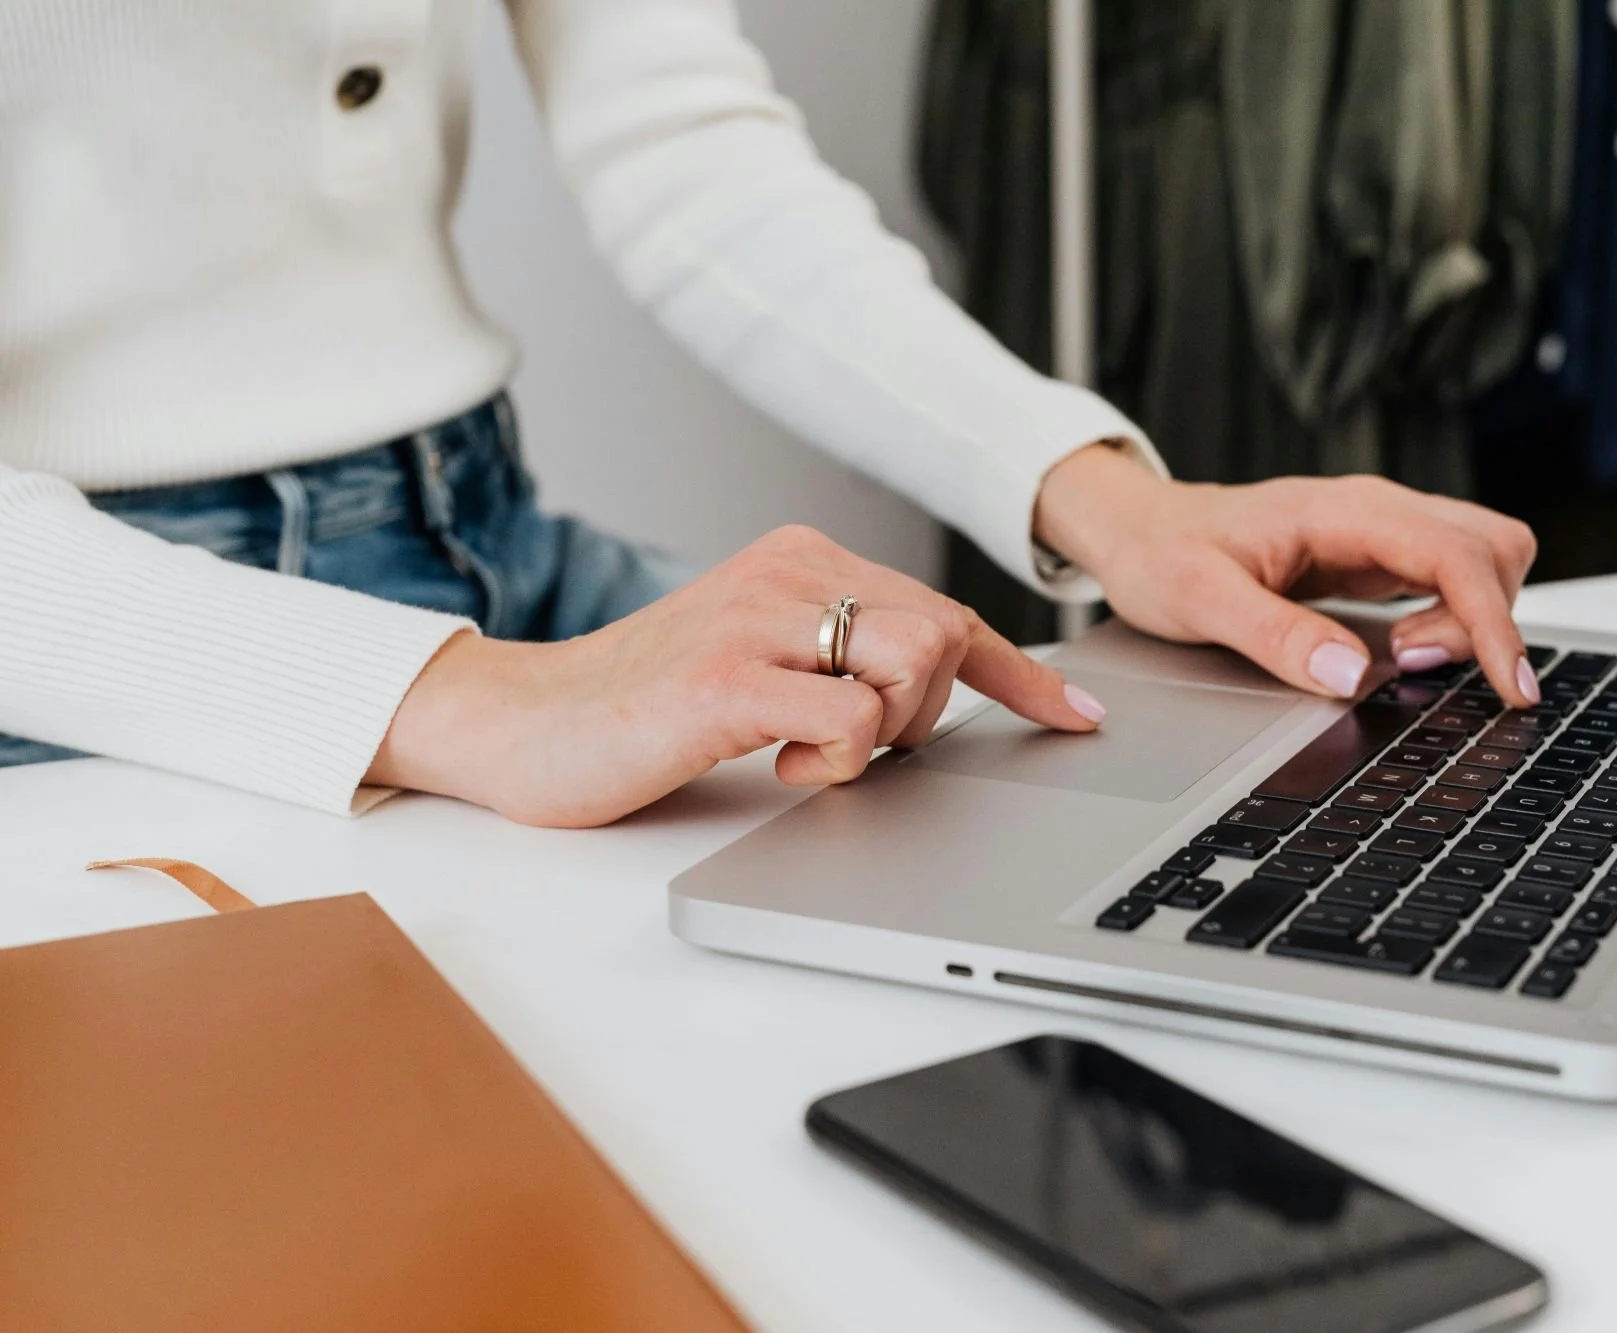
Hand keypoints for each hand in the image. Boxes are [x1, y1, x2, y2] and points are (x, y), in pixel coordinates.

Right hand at [366, 526, 1102, 826]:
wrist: (520, 723)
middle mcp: (787, 571)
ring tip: (811, 752)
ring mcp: (756, 619)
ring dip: (888, 731)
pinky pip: (851, 717)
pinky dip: (837, 760)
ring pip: (915, 661)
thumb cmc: (643, 706)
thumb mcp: (759, 661)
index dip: (1020, 673)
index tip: (1073, 716)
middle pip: (943, 633)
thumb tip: (933, 694)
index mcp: (800, 560)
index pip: (944, 610)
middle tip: (854, 747)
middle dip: (928, 712)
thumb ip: (836, 657)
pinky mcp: (726, 680)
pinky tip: (776, 766)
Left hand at [1034, 445, 1541, 706]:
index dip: (1492, 622)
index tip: (1511, 685)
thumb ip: (1276, 636)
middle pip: (1493, 546)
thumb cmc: (1161, 554)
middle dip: (1485, 618)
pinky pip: (1447, 579)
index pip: (1454, 554)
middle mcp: (1374, 512)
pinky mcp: (1374, 558)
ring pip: (1481, 560)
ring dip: (1472, 618)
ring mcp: (1379, 533)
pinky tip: (1408, 654)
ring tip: (1407, 663)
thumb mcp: (1201, 601)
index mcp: (1342, 511)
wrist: (1135, 528)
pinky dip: (1453, 619)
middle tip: (1418, 670)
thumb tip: (1351, 677)